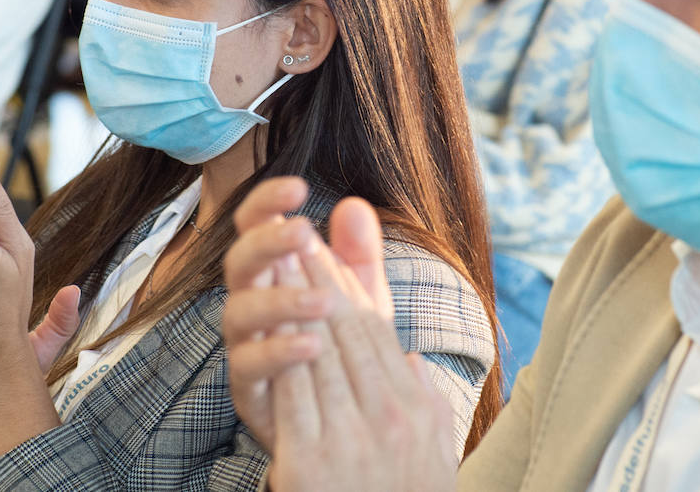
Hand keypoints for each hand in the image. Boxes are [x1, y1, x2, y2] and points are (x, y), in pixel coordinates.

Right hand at [223, 179, 393, 451]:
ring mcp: (246, 346)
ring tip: (322, 303)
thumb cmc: (344, 353)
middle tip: (301, 232)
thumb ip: (358, 257)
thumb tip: (354, 205)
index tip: (299, 188)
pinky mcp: (249, 389)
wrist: (343, 422)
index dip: (268, 202)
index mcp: (274, 273)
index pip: (257, 225)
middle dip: (267, 243)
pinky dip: (280, 353)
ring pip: (237, 313)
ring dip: (279, 301)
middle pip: (239, 261)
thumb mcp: (360, 301)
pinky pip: (249, 366)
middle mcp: (252, 303)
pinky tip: (313, 346)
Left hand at [268, 205, 456, 491]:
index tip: (326, 248)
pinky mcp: (312, 462)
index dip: (347, 284)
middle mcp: (389, 417)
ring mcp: (351, 440)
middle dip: (319, 277)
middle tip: (296, 235)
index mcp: (415, 409)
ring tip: (276, 262)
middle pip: (347, 332)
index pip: (376, 333)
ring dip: (294, 300)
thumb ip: (425, 398)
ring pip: (318, 352)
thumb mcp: (433, 451)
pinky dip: (280, 352)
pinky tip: (266, 321)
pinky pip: (293, 394)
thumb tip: (414, 359)